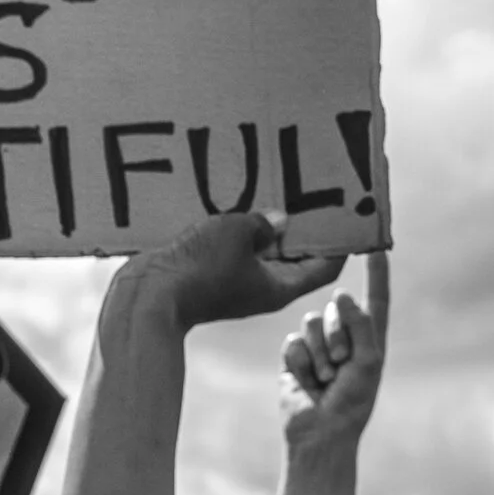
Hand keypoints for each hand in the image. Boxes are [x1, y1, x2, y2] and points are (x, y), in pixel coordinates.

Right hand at [114, 211, 345, 331]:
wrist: (145, 298)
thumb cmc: (197, 268)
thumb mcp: (236, 231)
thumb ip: (262, 221)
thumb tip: (276, 221)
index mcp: (280, 287)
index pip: (327, 265)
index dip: (340, 241)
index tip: (347, 214)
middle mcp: (263, 290)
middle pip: (296, 258)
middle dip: (304, 229)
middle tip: (311, 196)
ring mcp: (236, 287)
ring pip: (263, 254)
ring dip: (269, 230)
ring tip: (273, 196)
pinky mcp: (212, 280)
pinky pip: (236, 254)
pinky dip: (242, 235)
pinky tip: (236, 210)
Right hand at [279, 251, 388, 451]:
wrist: (321, 432)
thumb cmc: (353, 401)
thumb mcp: (369, 360)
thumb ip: (359, 323)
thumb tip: (340, 293)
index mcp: (370, 337)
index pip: (375, 298)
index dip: (377, 274)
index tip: (375, 247)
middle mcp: (343, 337)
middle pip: (335, 310)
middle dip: (337, 335)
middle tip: (341, 365)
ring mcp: (317, 347)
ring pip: (310, 323)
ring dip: (319, 352)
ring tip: (325, 377)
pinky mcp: (294, 359)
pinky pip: (292, 343)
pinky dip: (300, 362)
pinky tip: (306, 381)